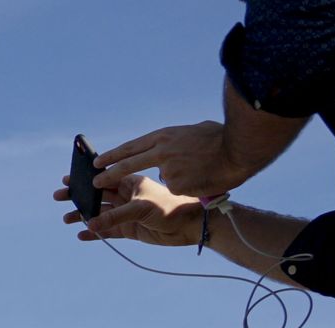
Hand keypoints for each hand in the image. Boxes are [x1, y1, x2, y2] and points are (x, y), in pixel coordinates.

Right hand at [55, 172, 200, 246]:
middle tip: (59, 197)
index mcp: (130, 183)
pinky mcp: (129, 230)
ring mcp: (126, 214)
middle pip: (96, 196)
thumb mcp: (140, 208)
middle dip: (78, 196)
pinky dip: (94, 233)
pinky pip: (106, 231)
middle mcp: (126, 197)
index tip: (67, 180)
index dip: (85, 180)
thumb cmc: (170, 209)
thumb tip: (89, 224)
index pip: (103, 179)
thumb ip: (115, 217)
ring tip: (66, 219)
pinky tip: (81, 235)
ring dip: (82, 215)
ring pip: (98, 214)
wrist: (189, 226)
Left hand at [96, 121, 242, 197]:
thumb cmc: (224, 138)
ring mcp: (167, 170)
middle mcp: (161, 152)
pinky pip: (178, 190)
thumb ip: (179, 140)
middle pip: (128, 164)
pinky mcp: (175, 186)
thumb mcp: (196, 131)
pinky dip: (187, 187)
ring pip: (163, 179)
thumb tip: (174, 145)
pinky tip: (201, 179)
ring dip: (176, 178)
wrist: (240, 151)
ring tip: (193, 171)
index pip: (131, 148)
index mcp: (164, 136)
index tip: (97, 163)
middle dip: (109, 175)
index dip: (114, 156)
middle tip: (94, 183)